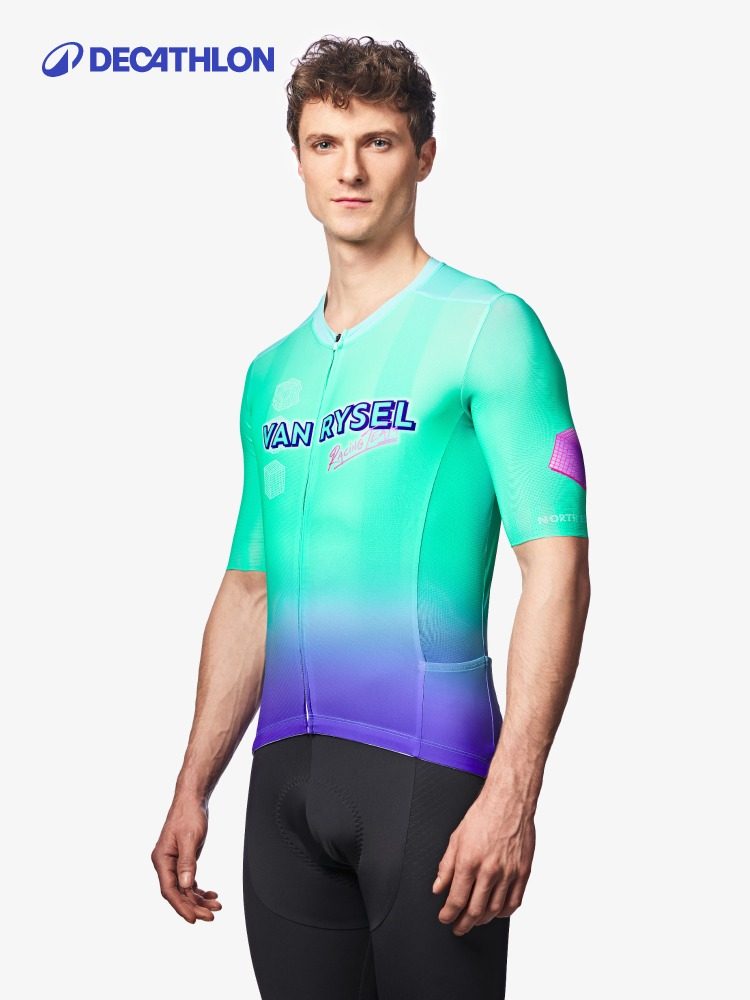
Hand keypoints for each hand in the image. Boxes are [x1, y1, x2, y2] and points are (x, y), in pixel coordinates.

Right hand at [151, 794, 222, 922]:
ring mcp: (174, 863)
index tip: (194, 919)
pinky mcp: (183, 861)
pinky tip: (211, 894)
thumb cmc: (188, 815)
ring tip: (216, 906)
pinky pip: (189, 882)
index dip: (181, 906)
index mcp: (161, 859)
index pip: (169, 890)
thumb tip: (185, 886)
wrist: (192, 800)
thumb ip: (187, 862)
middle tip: (211, 916)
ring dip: (199, 899)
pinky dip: (199, 890)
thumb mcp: (189, 838)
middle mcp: (165, 864)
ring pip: (184, 890)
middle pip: (178, 893)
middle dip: (194, 906)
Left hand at [431, 788, 534, 934]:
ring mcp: (508, 873)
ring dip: (482, 920)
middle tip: (458, 927)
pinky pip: (514, 902)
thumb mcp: (456, 838)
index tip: (445, 918)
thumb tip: (439, 887)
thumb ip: (446, 866)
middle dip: (463, 923)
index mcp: (470, 862)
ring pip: (494, 910)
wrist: (509, 802)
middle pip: (475, 910)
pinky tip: (496, 912)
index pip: (456, 899)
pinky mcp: (523, 872)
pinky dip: (503, 913)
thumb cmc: (483, 815)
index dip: (448, 914)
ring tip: (474, 920)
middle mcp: (489, 871)